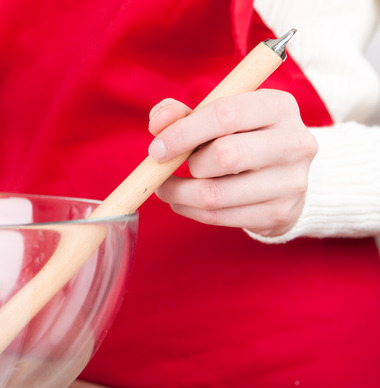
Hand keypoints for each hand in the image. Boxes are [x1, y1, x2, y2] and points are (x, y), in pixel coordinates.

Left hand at [147, 90, 317, 236]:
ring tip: (168, 186)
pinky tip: (182, 201)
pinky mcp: (279, 214)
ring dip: (179, 192)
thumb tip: (158, 122)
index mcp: (279, 106)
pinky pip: (218, 217)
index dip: (183, 132)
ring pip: (216, 194)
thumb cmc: (240, 138)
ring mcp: (291, 182)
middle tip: (169, 166)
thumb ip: (182, 114)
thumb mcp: (216, 117)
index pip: (226, 114)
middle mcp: (295, 143)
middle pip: (225, 155)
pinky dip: (189, 210)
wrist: (282, 177)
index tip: (156, 148)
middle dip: (187, 163)